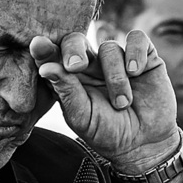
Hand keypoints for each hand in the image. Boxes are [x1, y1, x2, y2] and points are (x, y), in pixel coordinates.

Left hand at [30, 31, 180, 174]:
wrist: (144, 144)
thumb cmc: (109, 133)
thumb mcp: (83, 118)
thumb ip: (66, 92)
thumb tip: (45, 67)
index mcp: (71, 79)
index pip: (54, 57)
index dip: (45, 49)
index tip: (38, 45)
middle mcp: (92, 65)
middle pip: (77, 40)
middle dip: (73, 49)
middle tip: (76, 66)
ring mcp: (117, 59)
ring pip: (109, 48)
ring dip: (115, 77)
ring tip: (122, 103)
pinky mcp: (143, 56)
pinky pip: (136, 39)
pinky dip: (135, 54)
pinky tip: (136, 72)